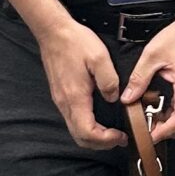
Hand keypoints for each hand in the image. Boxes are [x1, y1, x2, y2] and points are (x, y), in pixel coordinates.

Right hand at [35, 15, 123, 148]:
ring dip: (94, 136)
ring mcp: (60, 100)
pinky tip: (98, 119)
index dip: (105, 140)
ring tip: (111, 132)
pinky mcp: (60, 95)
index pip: (87, 133)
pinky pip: (72, 120)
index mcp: (75, 97)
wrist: (53, 31)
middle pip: (80, 138)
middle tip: (119, 139)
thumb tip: (113, 98)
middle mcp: (65, 103)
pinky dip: (86, 127)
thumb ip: (109, 81)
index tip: (120, 135)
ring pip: (75, 131)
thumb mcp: (100, 57)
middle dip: (101, 144)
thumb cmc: (75, 42)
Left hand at [123, 7, 174, 142]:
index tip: (151, 135)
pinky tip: (156, 108)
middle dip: (165, 130)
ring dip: (167, 122)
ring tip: (147, 120)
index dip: (167, 131)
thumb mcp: (152, 55)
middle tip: (145, 130)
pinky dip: (170, 112)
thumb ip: (139, 78)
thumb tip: (128, 97)